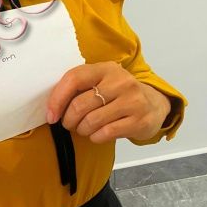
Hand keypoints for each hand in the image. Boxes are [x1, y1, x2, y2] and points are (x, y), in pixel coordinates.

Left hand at [46, 61, 171, 143]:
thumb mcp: (102, 82)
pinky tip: (97, 134)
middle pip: (80, 105)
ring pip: (91, 121)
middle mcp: (120, 81)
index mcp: (105, 68)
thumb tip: (52, 108)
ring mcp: (132, 101)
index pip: (74, 79)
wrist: (154, 105)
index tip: (51, 116)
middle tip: (70, 124)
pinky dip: (95, 137)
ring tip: (84, 129)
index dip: (57, 99)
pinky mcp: (139, 120)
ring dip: (82, 130)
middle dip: (68, 120)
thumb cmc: (118, 95)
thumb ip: (80, 88)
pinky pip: (105, 133)